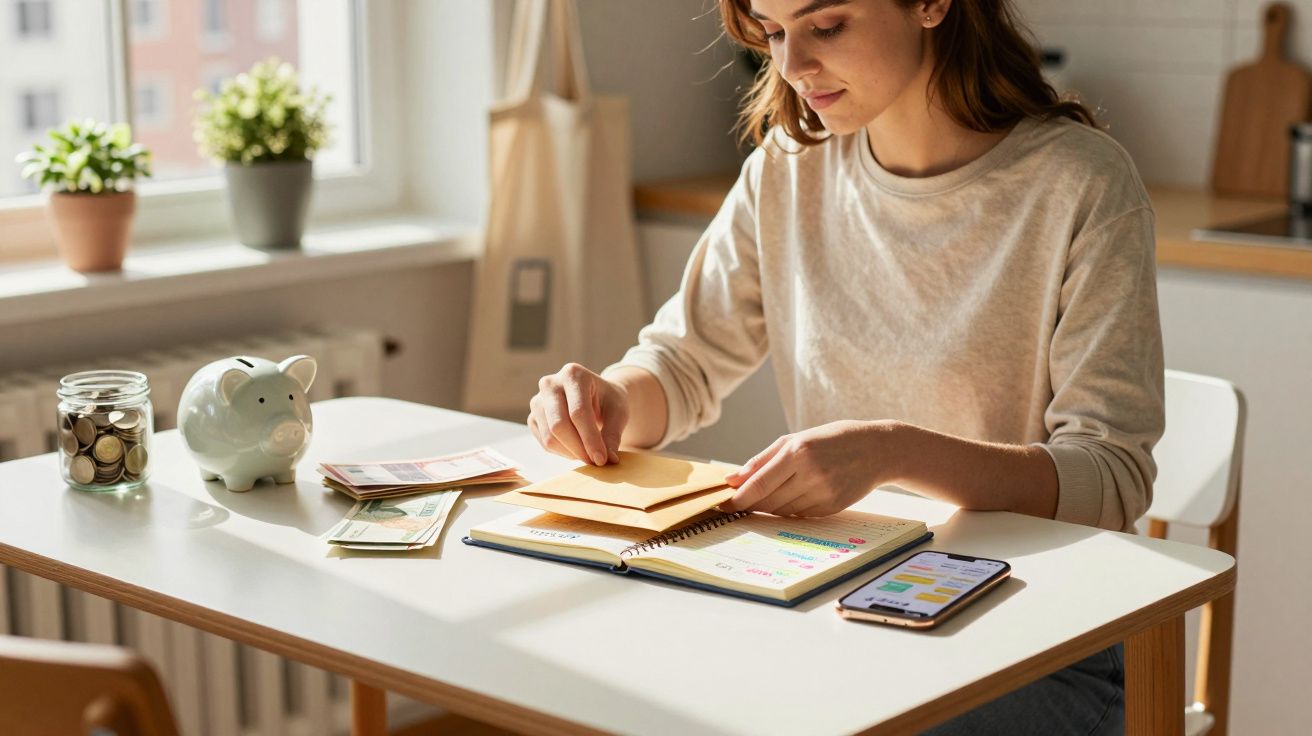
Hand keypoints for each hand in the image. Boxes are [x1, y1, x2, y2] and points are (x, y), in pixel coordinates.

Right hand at [527, 363, 627, 465]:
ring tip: (589, 454)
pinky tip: (577, 448)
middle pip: (559, 425)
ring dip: (571, 453)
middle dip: (579, 449)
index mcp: (574, 374)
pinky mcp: (532, 418)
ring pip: (550, 437)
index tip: (602, 459)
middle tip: (596, 462)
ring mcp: (537, 401)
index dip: (590, 439)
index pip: (578, 412)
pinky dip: (562, 452)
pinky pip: (544, 443)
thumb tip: (608, 460)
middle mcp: (550, 384)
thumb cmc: (608, 401)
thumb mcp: (618, 412)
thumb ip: (613, 434)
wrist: (594, 395)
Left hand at [720, 420, 902, 516]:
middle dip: (748, 504)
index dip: (737, 498)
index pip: (758, 484)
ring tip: (763, 497)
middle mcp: (811, 473)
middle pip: (768, 500)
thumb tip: (733, 479)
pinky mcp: (831, 508)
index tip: (721, 504)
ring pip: (782, 510)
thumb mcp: (796, 438)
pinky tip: (790, 497)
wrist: (877, 450)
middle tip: (733, 505)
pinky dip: (788, 509)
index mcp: (798, 452)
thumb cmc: (832, 439)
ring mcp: (823, 493)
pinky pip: (799, 514)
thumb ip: (762, 460)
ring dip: (767, 507)